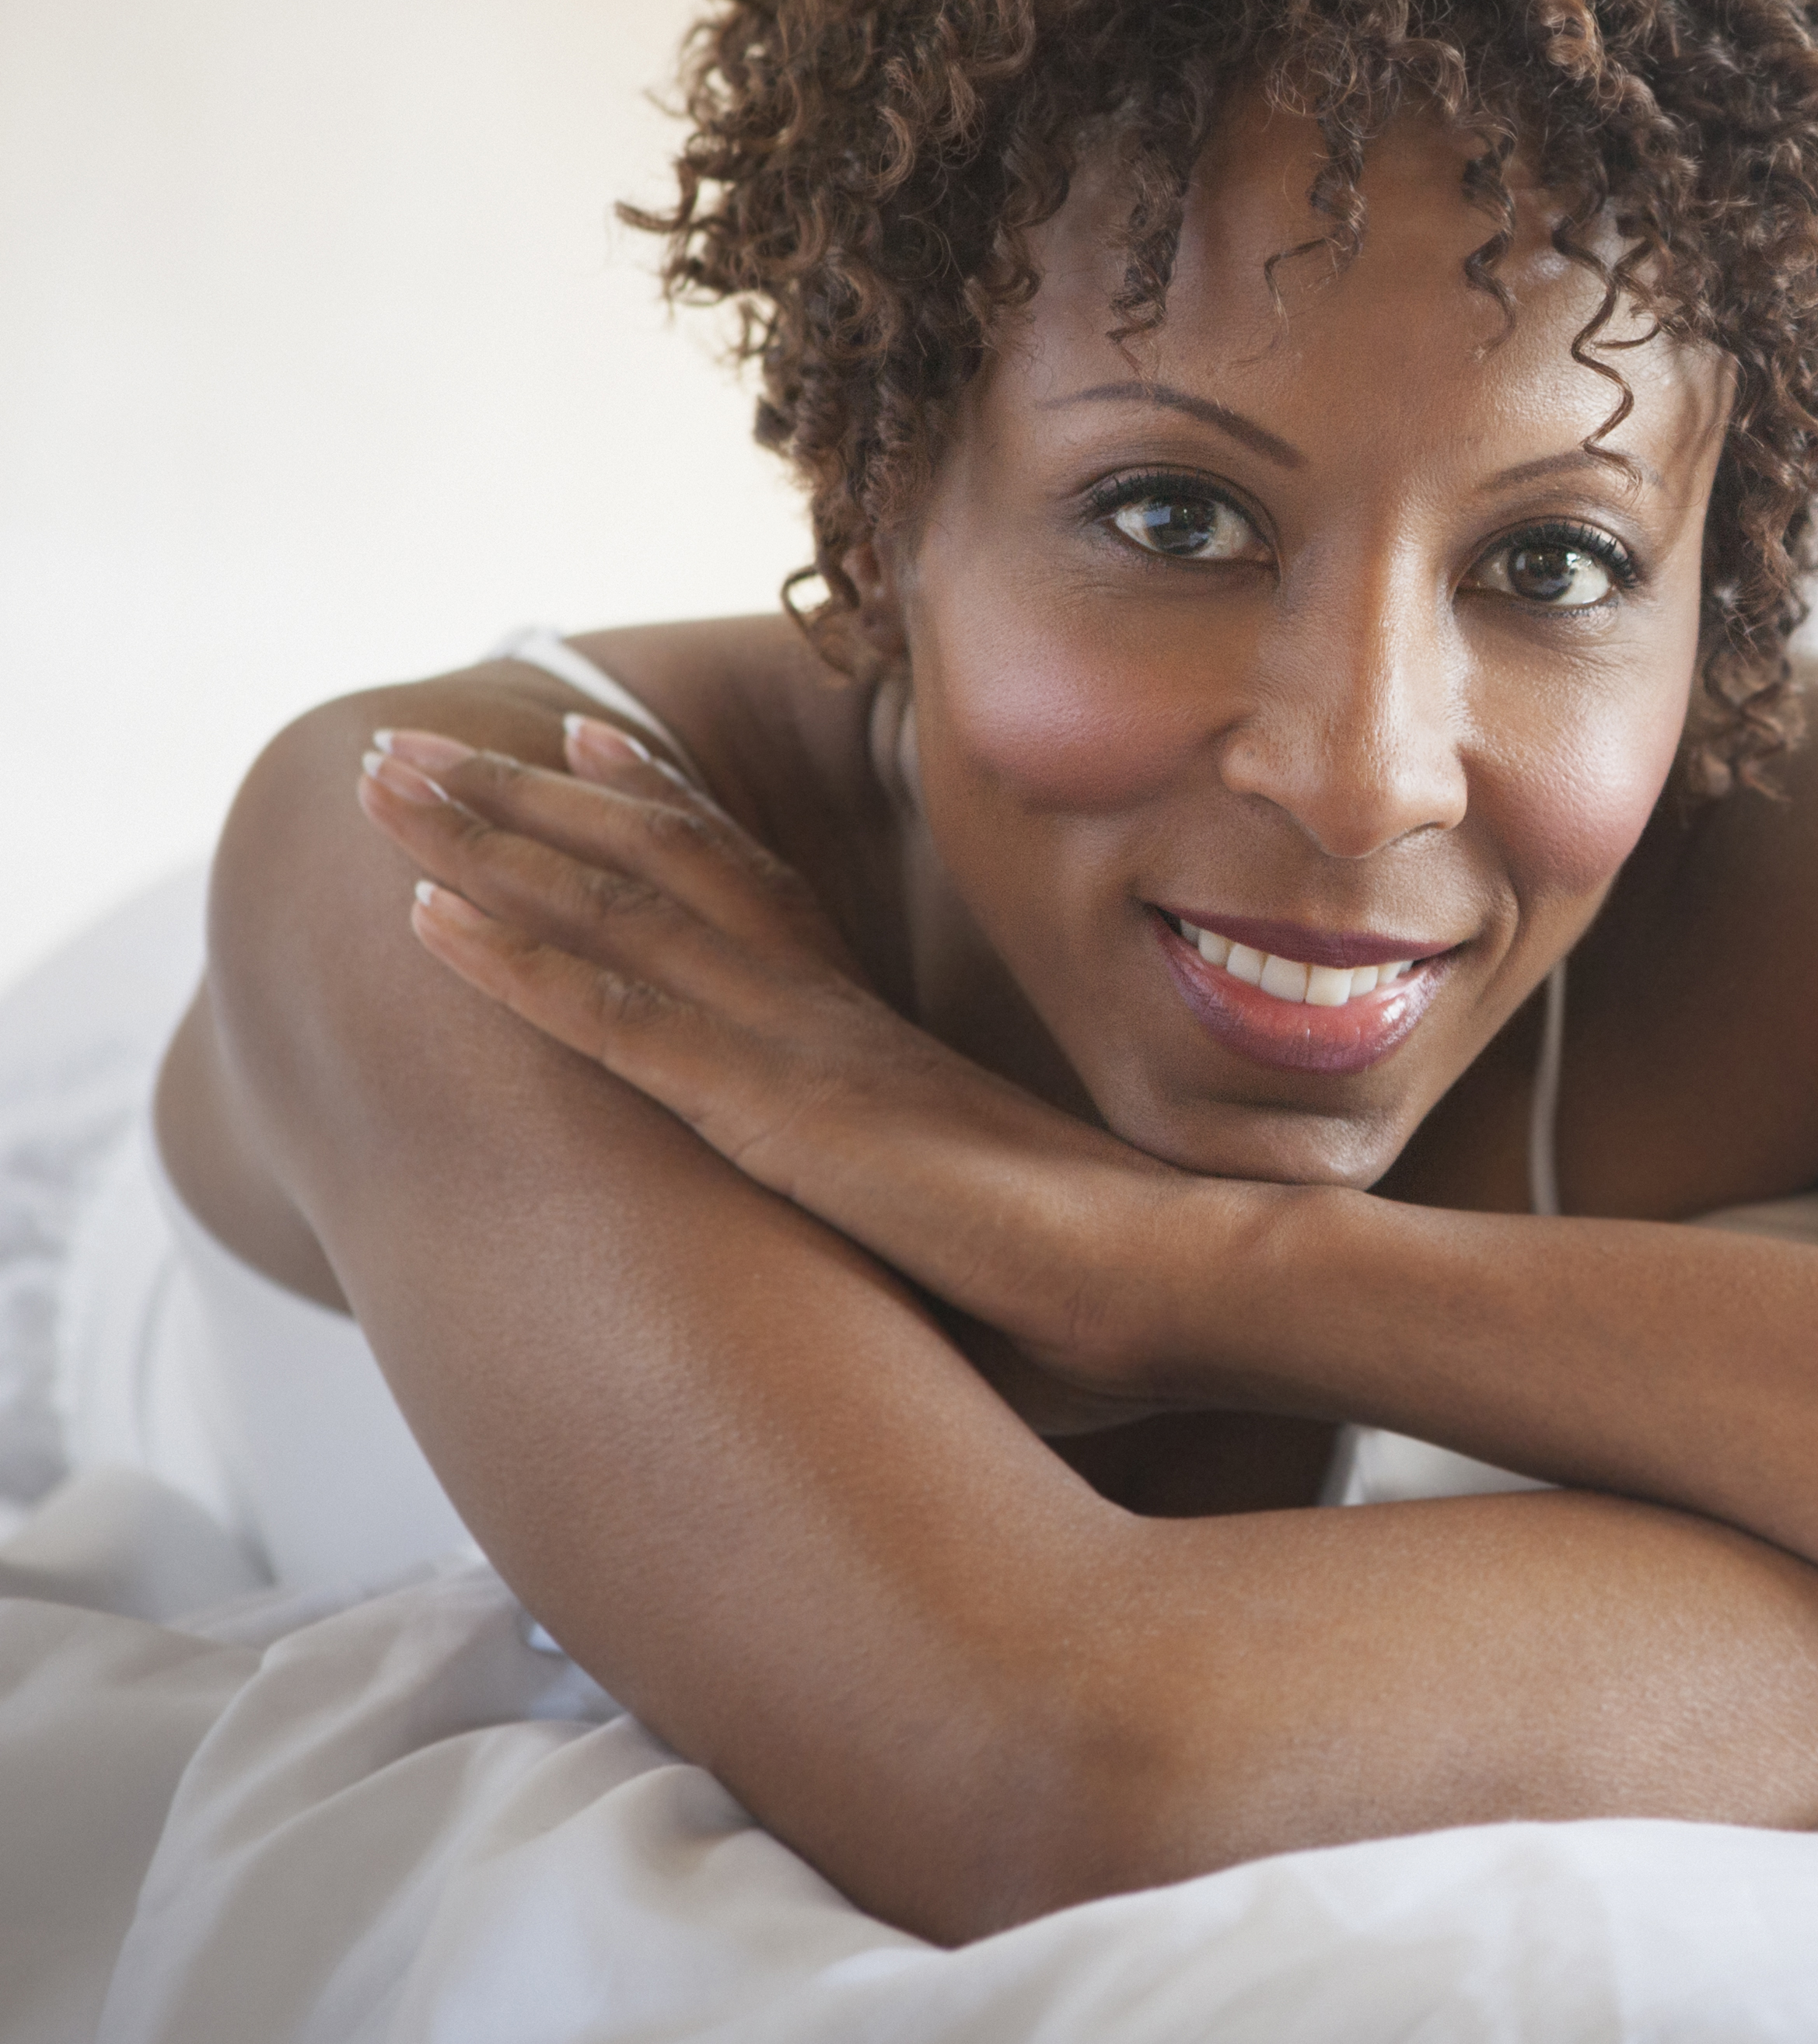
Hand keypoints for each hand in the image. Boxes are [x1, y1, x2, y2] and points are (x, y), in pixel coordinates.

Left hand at [354, 714, 1182, 1427]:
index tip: (593, 747)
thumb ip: (930, 1233)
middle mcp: (835, 1025)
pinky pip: (624, 1022)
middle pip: (665, 872)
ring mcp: (810, 1060)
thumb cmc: (1129, 1302)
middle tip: (417, 740)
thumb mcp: (997, 1249)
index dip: (667, 816)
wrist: (1207, 1284)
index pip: (760, 898)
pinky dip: (518, 964)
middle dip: (532, 800)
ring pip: (620, 916)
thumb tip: (918, 1290)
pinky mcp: (792, 1118)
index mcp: (886, 1051)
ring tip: (383, 773)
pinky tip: (423, 918)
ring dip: (490, 841)